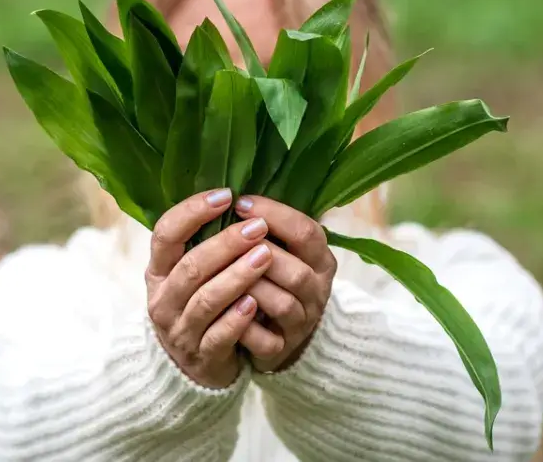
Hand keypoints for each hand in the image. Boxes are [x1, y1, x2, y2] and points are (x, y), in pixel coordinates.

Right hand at [144, 189, 285, 388]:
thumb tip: (239, 197)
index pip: (166, 233)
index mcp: (159, 271)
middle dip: (226, 244)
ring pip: (206, 300)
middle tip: (258, 227)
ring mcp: (180, 330)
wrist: (193, 368)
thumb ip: (205, 242)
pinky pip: (219, 336)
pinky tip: (255, 303)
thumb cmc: (199, 306)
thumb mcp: (191, 275)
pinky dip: (237, 319)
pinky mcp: (201, 356)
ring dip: (237, 277)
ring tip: (264, 257)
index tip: (226, 195)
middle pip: (191, 266)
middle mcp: (163, 300)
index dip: (193, 211)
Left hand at [232, 196, 336, 372]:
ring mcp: (302, 322)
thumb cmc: (272, 278)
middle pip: (298, 271)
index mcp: (320, 259)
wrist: (279, 333)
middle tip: (228, 239)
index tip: (240, 203)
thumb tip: (232, 192)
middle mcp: (317, 290)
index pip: (307, 232)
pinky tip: (224, 311)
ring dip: (250, 286)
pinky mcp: (283, 349)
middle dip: (260, 254)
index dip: (275, 215)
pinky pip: (266, 340)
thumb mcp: (282, 247)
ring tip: (222, 273)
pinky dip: (244, 326)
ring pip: (282, 304)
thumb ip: (267, 225)